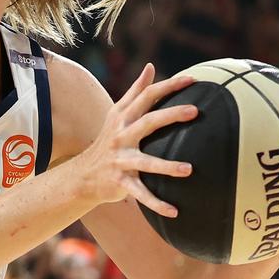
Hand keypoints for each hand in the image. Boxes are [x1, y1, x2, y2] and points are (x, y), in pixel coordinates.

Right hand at [74, 64, 195, 217]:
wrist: (83, 174)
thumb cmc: (108, 140)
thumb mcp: (118, 114)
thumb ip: (136, 91)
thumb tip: (150, 67)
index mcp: (123, 118)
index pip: (146, 97)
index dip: (168, 86)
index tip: (192, 80)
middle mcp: (121, 136)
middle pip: (147, 122)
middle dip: (170, 115)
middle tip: (195, 111)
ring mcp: (120, 160)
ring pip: (145, 162)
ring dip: (166, 166)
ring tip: (188, 170)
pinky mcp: (120, 182)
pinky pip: (140, 194)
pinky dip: (156, 203)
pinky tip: (175, 211)